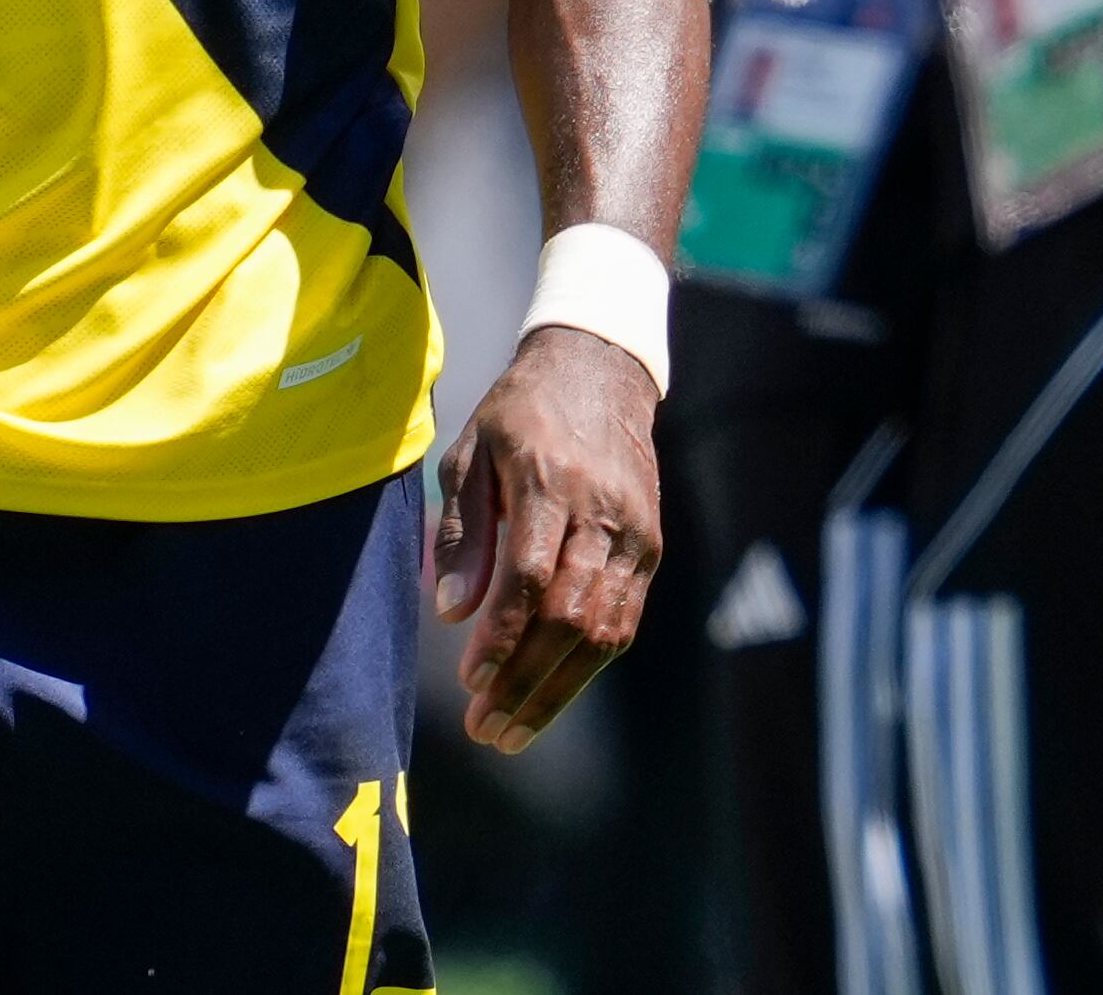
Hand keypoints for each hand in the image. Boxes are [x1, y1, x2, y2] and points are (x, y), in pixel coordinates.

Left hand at [431, 324, 662, 751]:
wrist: (599, 371)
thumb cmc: (518, 414)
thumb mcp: (471, 451)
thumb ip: (463, 531)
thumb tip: (452, 613)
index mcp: (549, 481)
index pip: (530, 577)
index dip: (502, 636)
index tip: (470, 681)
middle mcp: (601, 513)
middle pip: (569, 616)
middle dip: (525, 681)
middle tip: (484, 727)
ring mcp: (634, 535)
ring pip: (604, 632)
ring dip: (557, 690)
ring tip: (512, 731)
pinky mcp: (650, 548)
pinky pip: (624, 621)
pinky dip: (588, 666)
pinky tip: (551, 693)